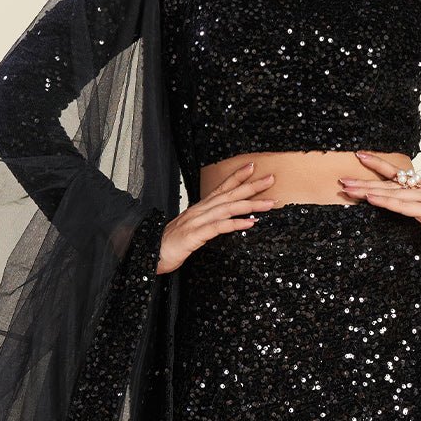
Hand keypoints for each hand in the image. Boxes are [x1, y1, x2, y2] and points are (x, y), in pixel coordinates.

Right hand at [156, 161, 277, 274]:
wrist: (150, 253)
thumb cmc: (170, 244)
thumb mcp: (192, 230)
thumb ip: (207, 223)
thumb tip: (223, 221)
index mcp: (200, 208)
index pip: (221, 188)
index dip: (237, 177)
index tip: (252, 167)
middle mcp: (200, 211)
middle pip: (229, 194)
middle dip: (251, 186)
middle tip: (270, 179)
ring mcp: (197, 221)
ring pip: (228, 208)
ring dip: (250, 204)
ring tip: (269, 203)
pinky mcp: (195, 235)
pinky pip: (219, 227)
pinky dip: (236, 223)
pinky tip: (249, 223)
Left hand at [338, 152, 420, 255]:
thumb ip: (411, 209)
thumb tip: (393, 208)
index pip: (395, 173)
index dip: (378, 164)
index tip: (359, 155)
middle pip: (388, 183)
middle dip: (363, 181)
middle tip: (342, 179)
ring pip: (391, 192)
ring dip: (368, 190)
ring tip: (348, 188)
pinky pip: (402, 205)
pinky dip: (385, 201)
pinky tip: (370, 199)